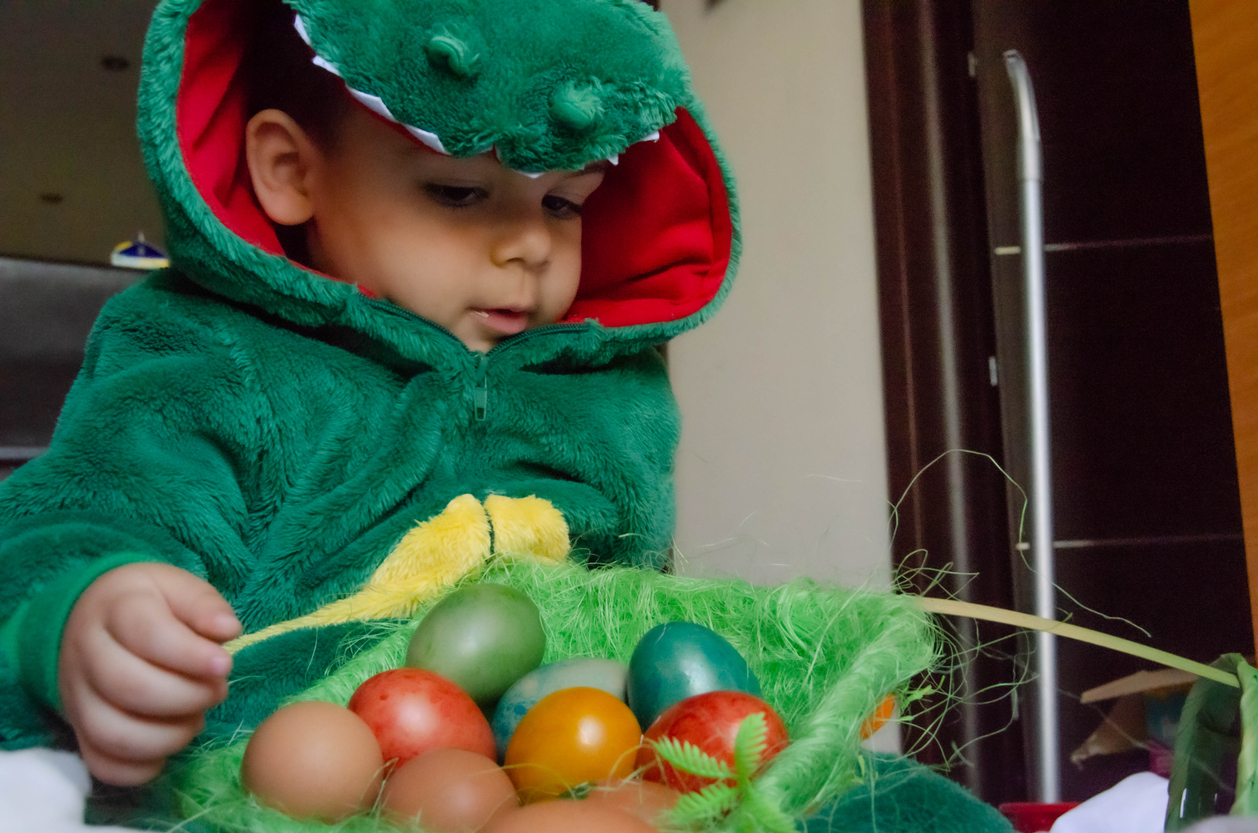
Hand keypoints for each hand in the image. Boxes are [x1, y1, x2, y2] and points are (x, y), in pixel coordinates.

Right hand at [57, 562, 240, 785]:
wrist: (93, 618)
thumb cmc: (149, 604)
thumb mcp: (178, 587)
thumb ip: (204, 605)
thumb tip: (228, 630)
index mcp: (115, 608)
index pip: (147, 634)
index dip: (190, 655)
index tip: (224, 665)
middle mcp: (87, 653)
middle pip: (128, 686)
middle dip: (186, 697)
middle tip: (217, 691)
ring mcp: (77, 696)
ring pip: (111, 732)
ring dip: (167, 736)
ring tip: (196, 719)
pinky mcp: (79, 730)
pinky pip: (101, 763)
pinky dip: (140, 767)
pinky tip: (169, 749)